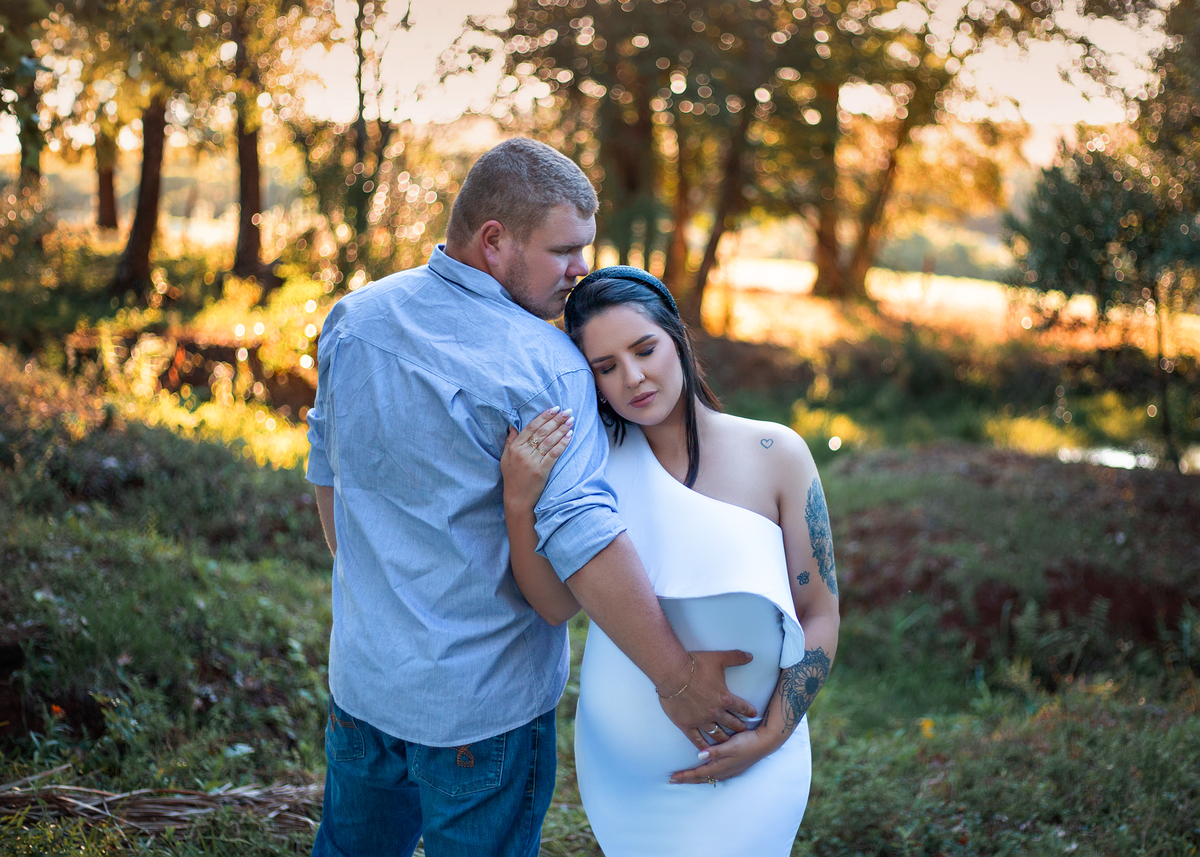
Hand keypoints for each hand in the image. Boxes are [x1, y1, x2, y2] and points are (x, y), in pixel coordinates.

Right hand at [501, 407, 572, 509]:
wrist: (517, 499)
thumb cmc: (512, 477)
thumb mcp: (506, 458)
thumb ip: (510, 441)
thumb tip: (513, 425)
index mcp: (515, 447)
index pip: (531, 427)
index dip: (544, 416)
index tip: (554, 409)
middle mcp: (523, 452)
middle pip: (542, 432)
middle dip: (556, 420)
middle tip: (567, 411)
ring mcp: (532, 462)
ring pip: (549, 441)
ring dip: (561, 429)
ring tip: (571, 420)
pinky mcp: (541, 471)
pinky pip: (554, 454)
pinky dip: (562, 444)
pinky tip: (570, 436)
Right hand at [658, 650, 757, 749]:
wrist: (673, 673)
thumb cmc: (695, 665)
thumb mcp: (719, 658)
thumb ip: (736, 657)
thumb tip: (750, 656)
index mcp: (725, 698)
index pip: (742, 707)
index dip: (749, 711)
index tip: (753, 714)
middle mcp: (715, 712)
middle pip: (732, 723)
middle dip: (739, 727)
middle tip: (744, 732)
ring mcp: (701, 720)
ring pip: (717, 734)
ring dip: (725, 738)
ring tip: (729, 743)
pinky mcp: (687, 725)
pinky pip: (697, 740)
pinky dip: (703, 746)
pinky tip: (708, 752)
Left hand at [669, 724, 783, 784]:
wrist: (765, 742)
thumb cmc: (747, 741)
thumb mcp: (731, 745)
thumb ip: (715, 751)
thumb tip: (699, 756)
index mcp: (721, 765)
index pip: (698, 773)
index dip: (685, 776)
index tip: (672, 777)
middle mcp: (724, 770)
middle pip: (701, 778)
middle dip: (687, 779)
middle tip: (673, 780)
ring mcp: (729, 770)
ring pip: (708, 777)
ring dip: (696, 778)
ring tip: (685, 778)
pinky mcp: (734, 766)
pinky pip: (715, 774)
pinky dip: (706, 775)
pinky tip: (705, 772)